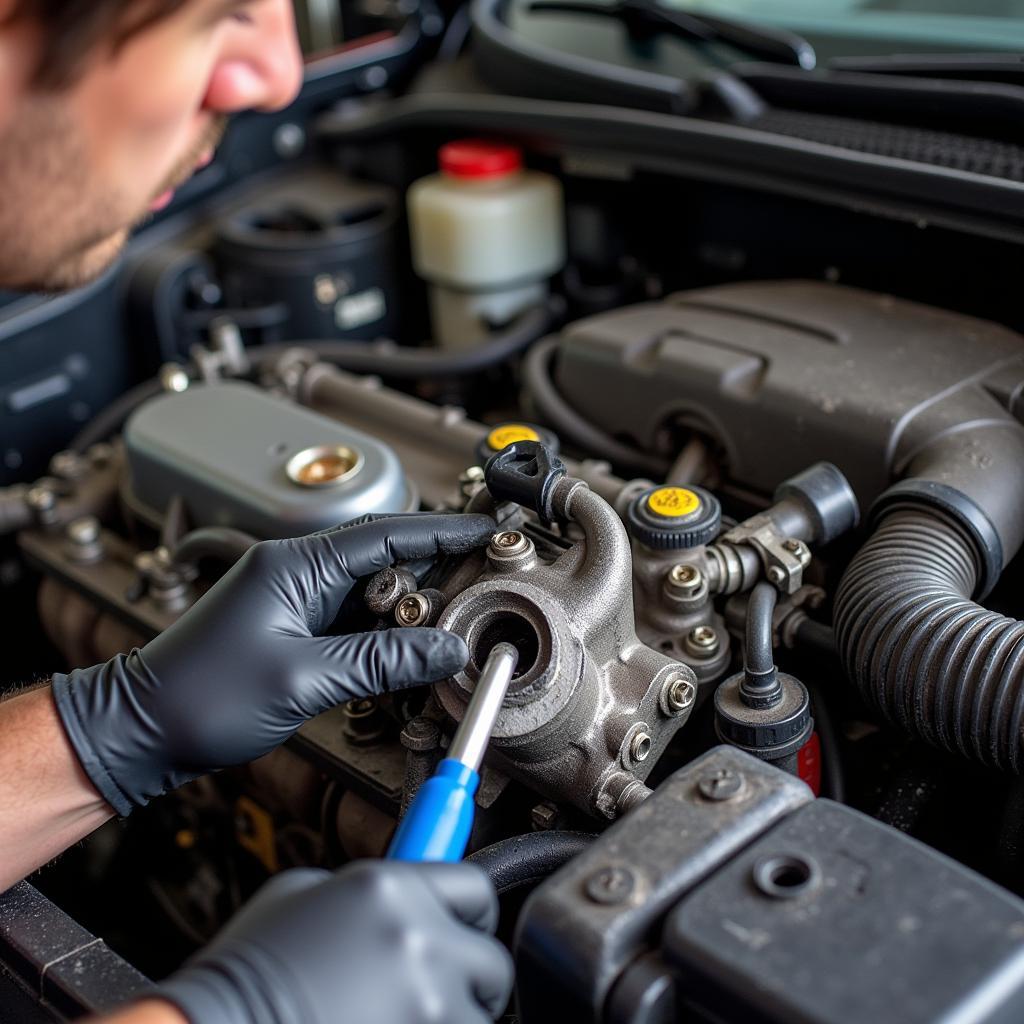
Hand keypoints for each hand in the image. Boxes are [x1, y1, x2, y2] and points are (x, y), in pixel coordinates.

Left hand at [52, 513, 494, 815]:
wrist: (141, 728)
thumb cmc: (202, 696)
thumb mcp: (304, 679)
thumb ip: (382, 662)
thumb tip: (447, 649)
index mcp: (296, 565)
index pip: (386, 534)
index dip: (444, 532)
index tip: (487, 532)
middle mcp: (297, 573)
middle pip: (384, 560)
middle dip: (434, 576)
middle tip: (480, 592)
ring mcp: (294, 600)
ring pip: (371, 594)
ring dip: (409, 612)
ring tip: (450, 631)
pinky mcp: (293, 628)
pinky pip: (352, 623)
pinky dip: (383, 638)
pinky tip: (407, 658)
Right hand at [158, 861, 512, 1023]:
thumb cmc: (245, 975)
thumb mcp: (300, 896)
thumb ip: (366, 894)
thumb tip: (405, 899)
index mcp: (389, 889)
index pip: (476, 888)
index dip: (467, 914)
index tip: (461, 929)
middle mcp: (416, 941)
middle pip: (492, 961)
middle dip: (468, 980)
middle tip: (428, 992)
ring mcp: (424, 1005)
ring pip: (477, 1019)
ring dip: (448, 1022)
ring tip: (393, 1020)